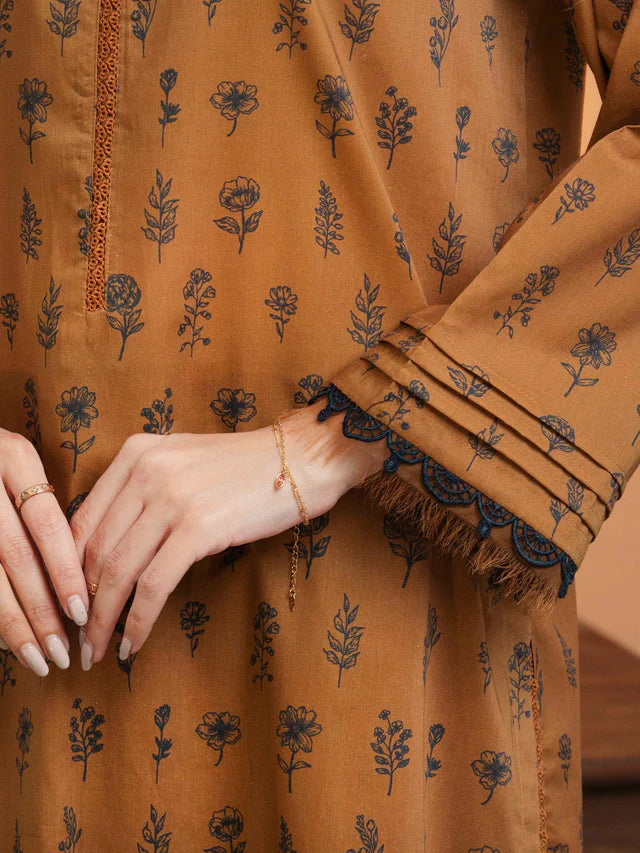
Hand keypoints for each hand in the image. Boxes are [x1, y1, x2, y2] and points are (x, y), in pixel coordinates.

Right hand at [0, 429, 91, 676]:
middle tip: (65, 649)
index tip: (83, 612)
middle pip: (16, 556)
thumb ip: (50, 505)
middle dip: (42, 608)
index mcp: (14, 458)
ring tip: (41, 658)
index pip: (47, 524)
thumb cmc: (1, 464)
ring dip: (14, 623)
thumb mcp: (25, 464)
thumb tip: (99, 571)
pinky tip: (9, 643)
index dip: (65, 572)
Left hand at [70, 398, 386, 667]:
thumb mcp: (182, 464)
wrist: (300, 458)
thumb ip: (143, 492)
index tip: (68, 604)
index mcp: (136, 454)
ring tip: (98, 652)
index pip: (81, 520)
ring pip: (118, 571)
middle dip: (80, 603)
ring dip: (103, 620)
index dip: (67, 571)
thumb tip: (108, 550)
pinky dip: (137, 620)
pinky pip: (154, 585)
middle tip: (77, 638)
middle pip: (93, 550)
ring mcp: (172, 498)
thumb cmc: (245, 468)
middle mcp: (146, 471)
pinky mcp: (200, 527)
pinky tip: (133, 643)